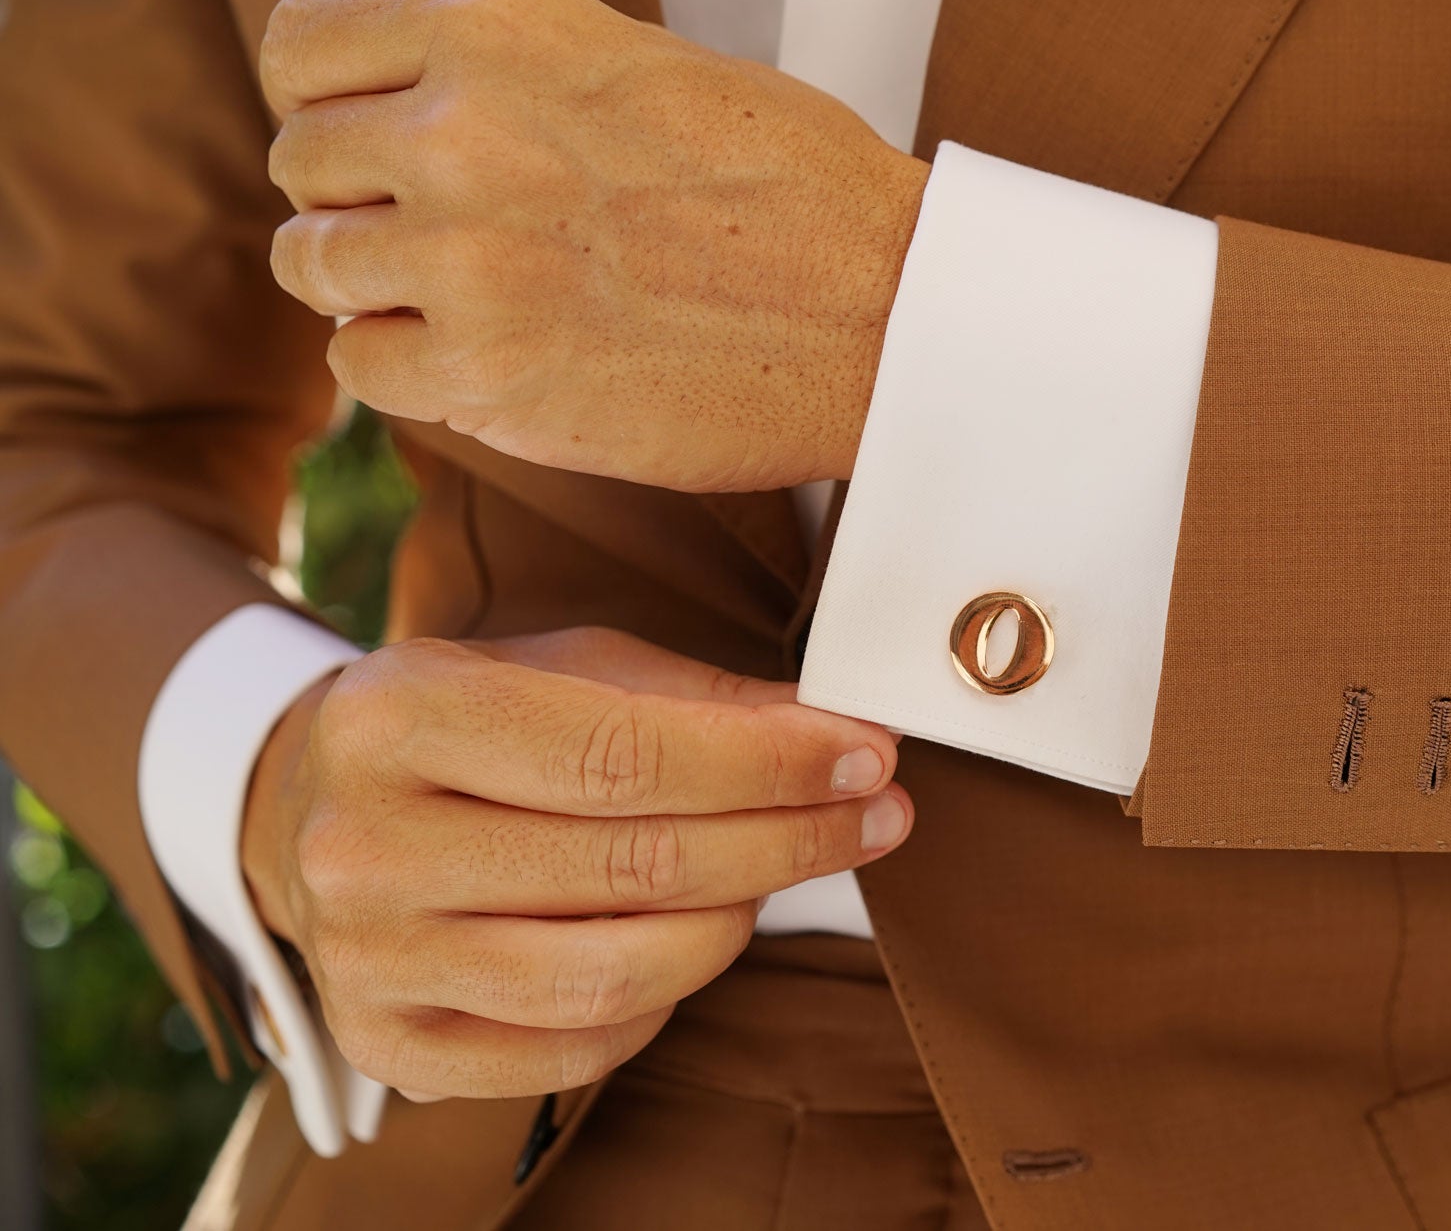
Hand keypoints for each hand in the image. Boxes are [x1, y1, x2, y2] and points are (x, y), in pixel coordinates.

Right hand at [241, 627, 910, 1097]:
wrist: (309, 810)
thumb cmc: (467, 724)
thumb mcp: (561, 665)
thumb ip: (694, 697)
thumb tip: (837, 734)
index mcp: (396, 715)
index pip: (622, 754)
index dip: (767, 762)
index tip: (867, 754)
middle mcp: (362, 844)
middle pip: (632, 865)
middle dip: (788, 838)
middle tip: (878, 813)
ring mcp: (367, 959)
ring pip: (614, 974)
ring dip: (739, 922)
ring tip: (786, 870)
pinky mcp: (392, 1046)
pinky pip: (578, 1048)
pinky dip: (667, 999)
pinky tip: (699, 937)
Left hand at [261, 0, 929, 492]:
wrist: (888, 312)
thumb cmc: (793, 188)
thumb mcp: (641, 63)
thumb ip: (506, 76)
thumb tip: (400, 117)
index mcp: (499, 23)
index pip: (300, 47)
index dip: (329, 100)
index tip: (370, 140)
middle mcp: (461, 129)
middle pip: (301, 163)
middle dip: (358, 200)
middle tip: (445, 233)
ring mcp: (466, 258)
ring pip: (315, 267)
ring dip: (376, 286)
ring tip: (471, 297)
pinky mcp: (487, 375)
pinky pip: (361, 365)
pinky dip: (409, 367)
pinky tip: (489, 356)